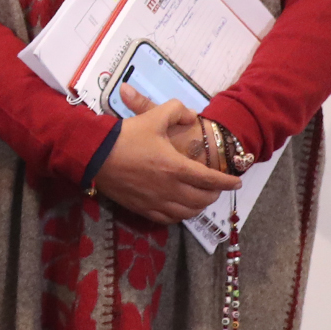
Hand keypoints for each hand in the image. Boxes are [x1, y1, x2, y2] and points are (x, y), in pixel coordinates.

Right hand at [93, 86, 239, 223]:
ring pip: (187, 212)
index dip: (228, 182)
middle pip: (202, 199)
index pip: (211, 180)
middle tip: (216, 188)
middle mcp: (170, 189)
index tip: (237, 183)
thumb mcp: (151, 117)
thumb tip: (191, 115)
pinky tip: (178, 208)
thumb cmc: (124, 137)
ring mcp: (156, 201)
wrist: (93, 154)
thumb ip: (175, 111)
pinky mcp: (142, 208)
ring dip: (198, 207)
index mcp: (176, 167)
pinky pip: (168, 219)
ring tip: (199, 199)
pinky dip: (179, 215)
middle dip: (215, 194)